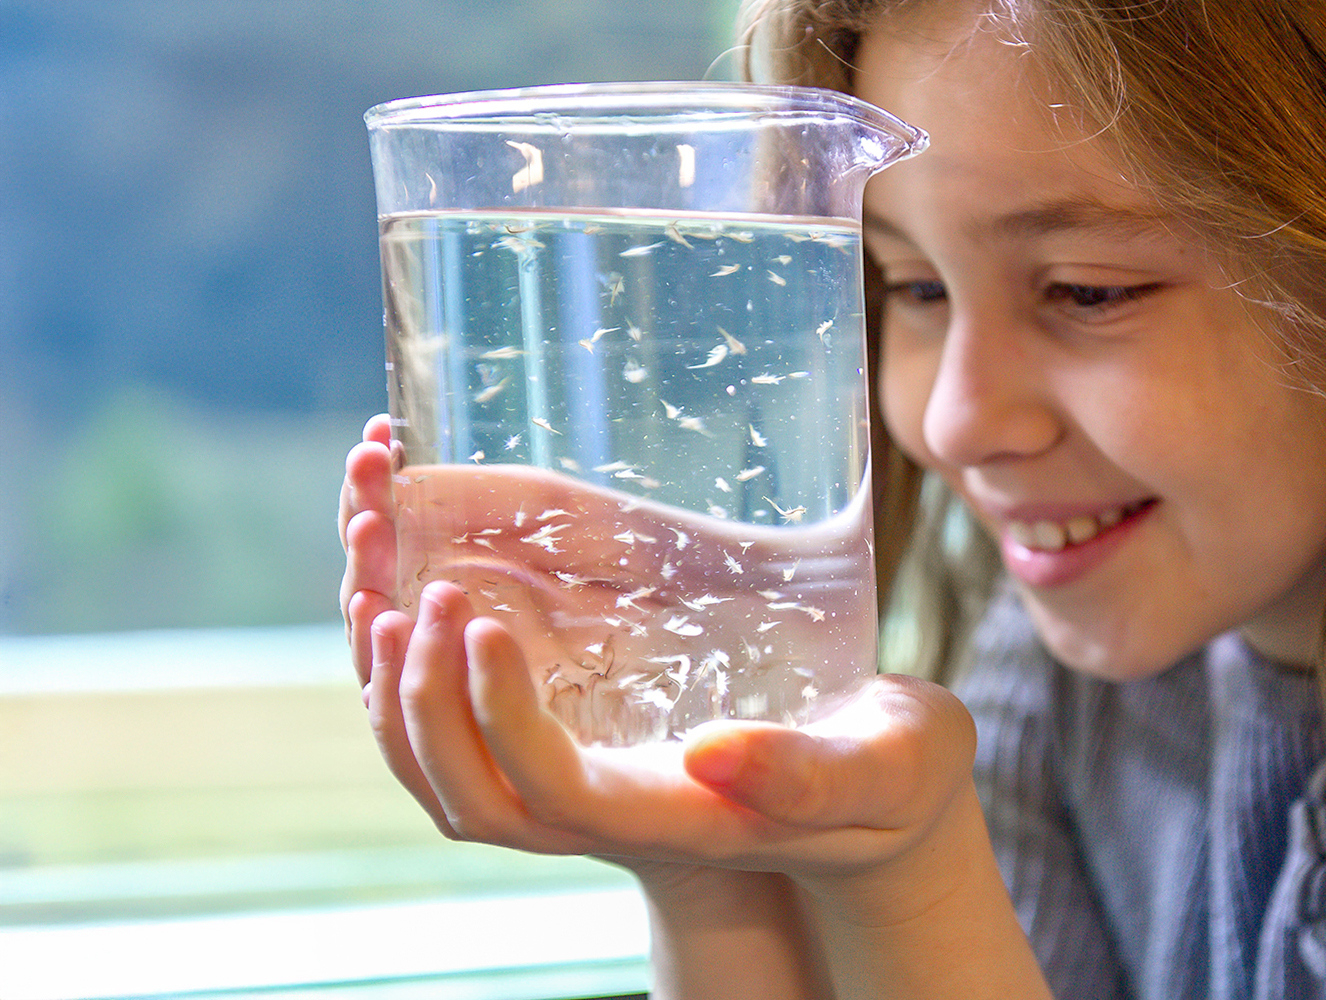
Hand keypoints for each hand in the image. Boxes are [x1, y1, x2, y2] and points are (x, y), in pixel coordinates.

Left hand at [339, 416, 1036, 997]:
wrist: (875, 799)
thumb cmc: (893, 780)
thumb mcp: (883, 772)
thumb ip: (808, 773)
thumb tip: (711, 756)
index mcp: (673, 821)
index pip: (550, 792)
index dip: (498, 715)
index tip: (480, 618)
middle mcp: (608, 817)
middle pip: (467, 794)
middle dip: (413, 695)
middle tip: (396, 586)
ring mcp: (584, 787)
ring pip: (446, 771)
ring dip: (389, 679)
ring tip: (369, 564)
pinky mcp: (580, 744)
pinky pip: (465, 726)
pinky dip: (414, 663)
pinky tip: (408, 570)